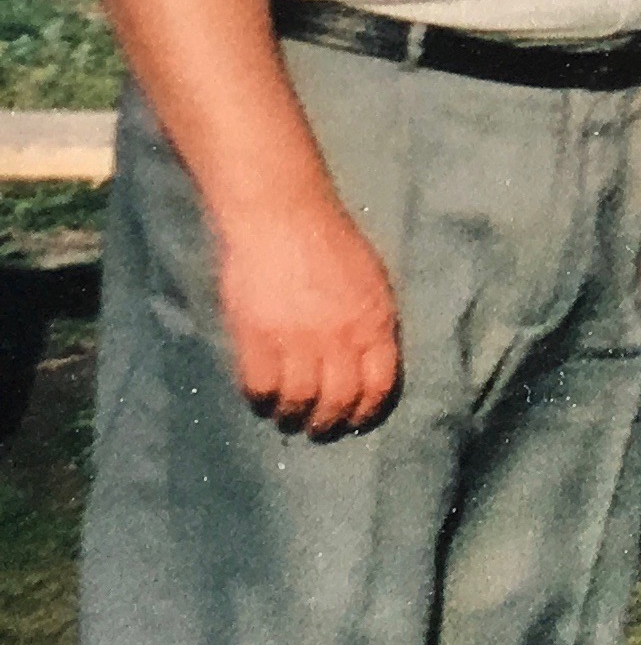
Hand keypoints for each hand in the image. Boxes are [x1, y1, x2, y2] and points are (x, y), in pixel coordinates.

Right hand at [213, 191, 401, 436]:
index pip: (379, 386)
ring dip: (292, 416)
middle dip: (328, 423)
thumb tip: (371, 362)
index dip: (366, 411)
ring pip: (298, 401)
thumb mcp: (371, 281)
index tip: (355, 422)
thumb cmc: (329, 242)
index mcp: (374, 321)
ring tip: (287, 417)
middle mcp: (340, 336)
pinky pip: (259, 387)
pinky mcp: (256, 336)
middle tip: (317, 428)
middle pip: (338, 401)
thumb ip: (371, 322)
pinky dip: (261, 400)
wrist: (282, 216)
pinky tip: (261, 398)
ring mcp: (297, 338)